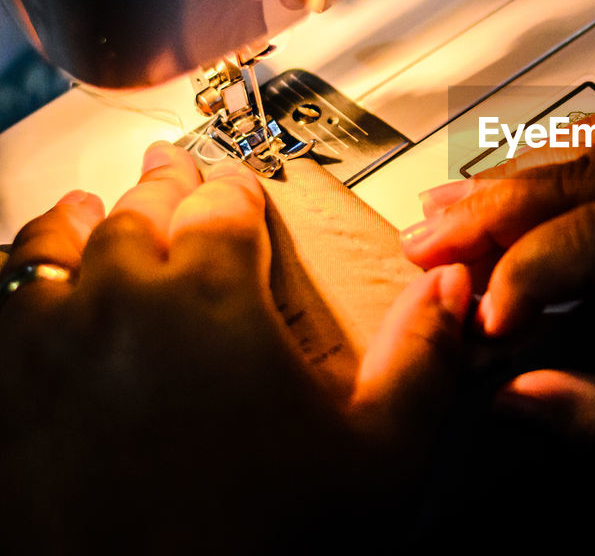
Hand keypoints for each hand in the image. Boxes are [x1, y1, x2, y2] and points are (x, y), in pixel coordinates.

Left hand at [0, 143, 469, 550]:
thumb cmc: (263, 544)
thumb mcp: (378, 454)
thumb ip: (424, 358)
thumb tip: (452, 285)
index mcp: (214, 294)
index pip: (223, 205)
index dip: (235, 188)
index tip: (239, 186)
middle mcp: (120, 299)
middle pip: (138, 212)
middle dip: (163, 189)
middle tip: (173, 174)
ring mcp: (45, 345)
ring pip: (52, 247)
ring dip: (79, 221)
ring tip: (87, 210)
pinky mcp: (2, 396)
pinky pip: (3, 304)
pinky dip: (21, 278)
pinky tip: (33, 287)